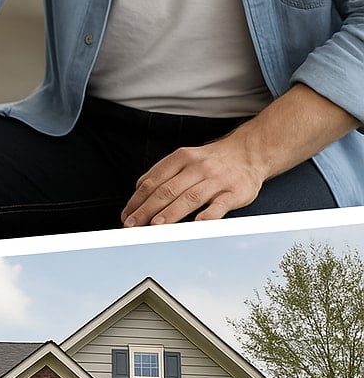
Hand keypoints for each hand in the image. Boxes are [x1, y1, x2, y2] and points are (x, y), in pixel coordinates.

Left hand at [121, 130, 265, 225]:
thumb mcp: (184, 159)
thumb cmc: (212, 161)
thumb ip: (162, 174)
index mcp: (181, 158)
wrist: (250, 152)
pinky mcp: (235, 192)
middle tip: (134, 225)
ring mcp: (217, 179)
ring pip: (190, 198)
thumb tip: (137, 195)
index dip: (137, 200)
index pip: (153, 181)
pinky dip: (208, 215)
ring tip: (155, 226)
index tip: (127, 216)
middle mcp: (197, 167)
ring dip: (171, 213)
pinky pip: (220, 205)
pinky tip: (197, 224)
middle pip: (167, 190)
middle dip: (147, 210)